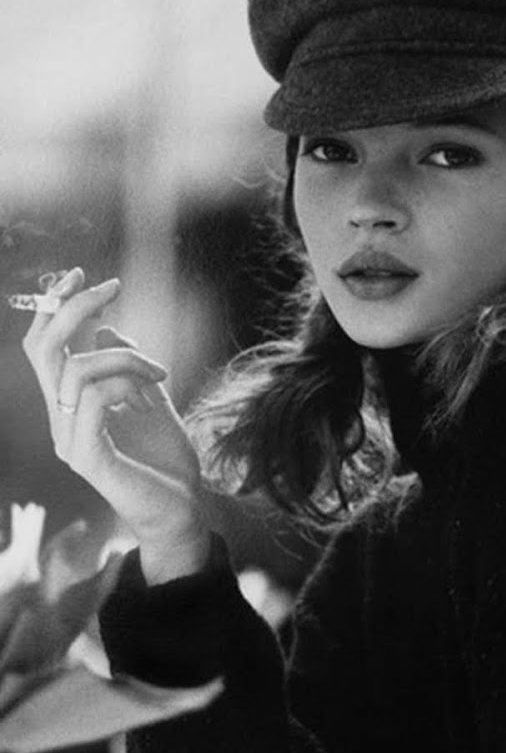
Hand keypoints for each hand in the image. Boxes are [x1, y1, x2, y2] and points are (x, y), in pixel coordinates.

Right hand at [21, 268, 210, 582]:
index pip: (46, 348)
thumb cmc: (168, 459)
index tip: (81, 274)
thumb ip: (128, 368)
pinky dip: (123, 384)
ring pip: (75, 369)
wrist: (184, 507)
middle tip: (112, 286)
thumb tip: (105, 329)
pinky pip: (90, 400)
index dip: (56, 307)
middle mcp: (61, 419)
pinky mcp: (87, 457)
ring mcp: (70, 439)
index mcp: (71, 404)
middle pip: (45, 350)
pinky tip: (149, 395)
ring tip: (160, 375)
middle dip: (74, 308)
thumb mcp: (151, 400)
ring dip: (125, 357)